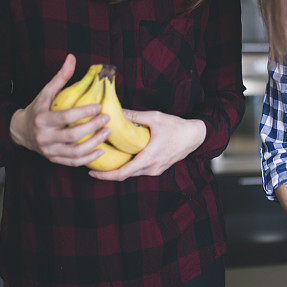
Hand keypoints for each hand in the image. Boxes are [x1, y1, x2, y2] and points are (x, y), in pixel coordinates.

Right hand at [9, 54, 109, 166]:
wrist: (20, 131)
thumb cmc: (37, 109)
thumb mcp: (46, 92)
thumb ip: (60, 77)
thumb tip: (72, 57)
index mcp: (42, 120)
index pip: (66, 117)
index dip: (84, 112)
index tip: (99, 106)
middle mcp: (44, 137)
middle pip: (73, 135)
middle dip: (93, 127)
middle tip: (107, 118)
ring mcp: (49, 151)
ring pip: (75, 152)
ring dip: (94, 142)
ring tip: (107, 132)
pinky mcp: (54, 159)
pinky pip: (73, 162)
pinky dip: (88, 158)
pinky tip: (101, 149)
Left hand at [88, 110, 206, 180]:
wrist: (194, 136)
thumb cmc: (176, 126)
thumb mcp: (155, 118)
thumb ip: (135, 116)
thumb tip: (117, 111)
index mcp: (149, 157)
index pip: (123, 173)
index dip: (105, 175)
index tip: (92, 172)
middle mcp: (151, 168)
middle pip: (124, 175)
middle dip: (108, 172)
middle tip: (93, 164)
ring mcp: (155, 170)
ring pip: (132, 174)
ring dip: (119, 169)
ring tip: (105, 161)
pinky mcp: (158, 169)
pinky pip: (139, 171)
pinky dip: (129, 167)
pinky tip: (122, 158)